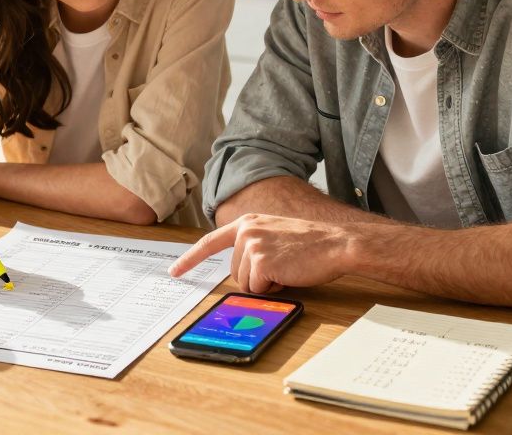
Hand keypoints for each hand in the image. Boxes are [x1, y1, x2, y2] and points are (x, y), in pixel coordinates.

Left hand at [169, 214, 353, 293]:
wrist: (337, 244)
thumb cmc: (312, 245)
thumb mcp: (275, 237)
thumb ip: (253, 246)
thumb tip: (241, 273)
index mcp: (247, 223)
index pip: (210, 242)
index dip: (190, 259)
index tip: (174, 271)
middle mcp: (246, 231)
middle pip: (235, 272)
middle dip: (256, 278)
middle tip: (282, 267)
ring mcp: (252, 245)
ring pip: (246, 283)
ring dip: (266, 284)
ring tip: (288, 268)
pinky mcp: (261, 261)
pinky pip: (258, 289)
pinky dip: (274, 288)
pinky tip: (290, 273)